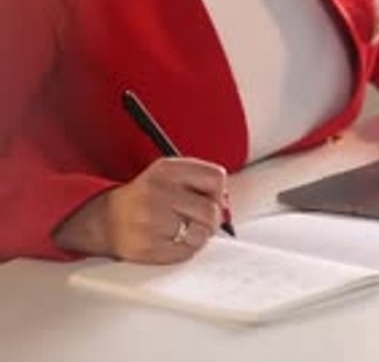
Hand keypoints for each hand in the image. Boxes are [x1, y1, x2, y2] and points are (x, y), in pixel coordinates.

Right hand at [55, 157, 227, 263]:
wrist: (106, 219)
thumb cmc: (146, 196)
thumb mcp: (168, 174)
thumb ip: (199, 180)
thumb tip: (226, 203)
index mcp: (166, 169)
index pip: (215, 178)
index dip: (218, 192)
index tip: (209, 197)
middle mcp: (158, 192)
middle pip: (211, 211)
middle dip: (211, 219)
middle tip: (198, 220)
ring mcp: (152, 221)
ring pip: (201, 234)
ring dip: (198, 236)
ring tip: (183, 230)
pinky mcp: (149, 248)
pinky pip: (186, 253)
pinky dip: (185, 249)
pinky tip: (171, 240)